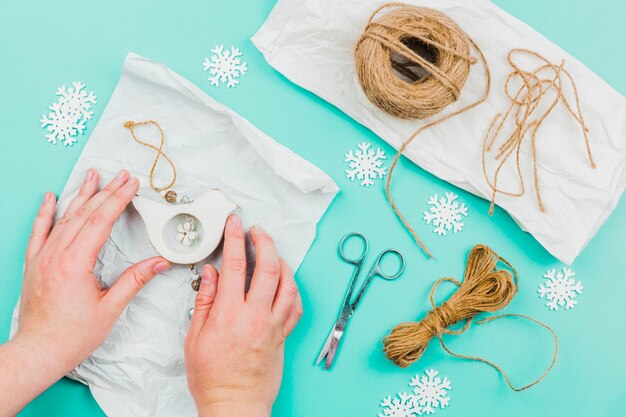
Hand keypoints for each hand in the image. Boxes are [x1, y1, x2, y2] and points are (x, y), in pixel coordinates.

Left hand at [0, 169, 170, 415]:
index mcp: (75, 264)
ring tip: (93, 175)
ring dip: (81, 195)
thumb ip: (134, 281)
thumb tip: (159, 262)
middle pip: (84, 214)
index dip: (118, 200)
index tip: (131, 184)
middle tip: (121, 175)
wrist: (38, 352)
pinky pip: (38, 232)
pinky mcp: (34, 264)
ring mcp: (42, 258)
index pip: (100, 221)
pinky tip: (51, 197)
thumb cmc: (72, 336)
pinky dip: (45, 213)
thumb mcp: (110, 309)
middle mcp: (56, 256)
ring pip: (64, 218)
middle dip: (106, 191)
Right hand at [184, 215, 302, 416]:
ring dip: (283, 262)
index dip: (236, 238)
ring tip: (273, 253)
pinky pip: (296, 307)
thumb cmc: (212, 377)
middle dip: (265, 242)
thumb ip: (205, 301)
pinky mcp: (283, 336)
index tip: (235, 224)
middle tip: (257, 230)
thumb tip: (211, 272)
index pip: (237, 266)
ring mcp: (273, 326)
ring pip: (288, 284)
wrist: (235, 404)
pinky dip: (294, 290)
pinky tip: (287, 283)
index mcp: (230, 315)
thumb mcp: (195, 338)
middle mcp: (256, 316)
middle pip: (269, 268)